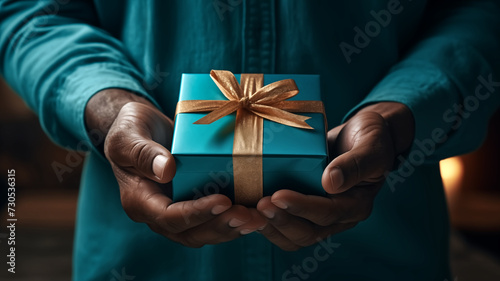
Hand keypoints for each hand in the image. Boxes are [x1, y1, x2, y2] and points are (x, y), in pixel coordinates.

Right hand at [85, 89, 265, 246]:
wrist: (140, 126)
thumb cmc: (130, 128)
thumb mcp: (128, 135)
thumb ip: (142, 153)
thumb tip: (167, 170)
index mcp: (140, 201)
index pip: (169, 217)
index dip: (197, 213)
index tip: (223, 201)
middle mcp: (158, 213)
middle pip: (191, 233)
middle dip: (221, 226)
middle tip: (248, 216)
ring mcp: (176, 210)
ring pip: (205, 232)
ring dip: (232, 228)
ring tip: (257, 218)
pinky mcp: (193, 202)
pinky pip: (213, 219)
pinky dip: (233, 219)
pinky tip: (255, 211)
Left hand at [256, 102, 413, 250]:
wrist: (360, 134)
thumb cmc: (370, 136)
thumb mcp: (371, 144)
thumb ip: (356, 163)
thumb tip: (331, 182)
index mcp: (356, 205)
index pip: (328, 213)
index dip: (302, 207)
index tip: (278, 195)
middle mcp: (338, 217)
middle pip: (308, 233)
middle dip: (282, 220)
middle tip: (260, 204)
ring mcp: (318, 215)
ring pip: (292, 236)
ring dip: (270, 226)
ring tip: (248, 212)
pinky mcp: (302, 208)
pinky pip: (283, 223)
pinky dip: (264, 221)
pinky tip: (246, 209)